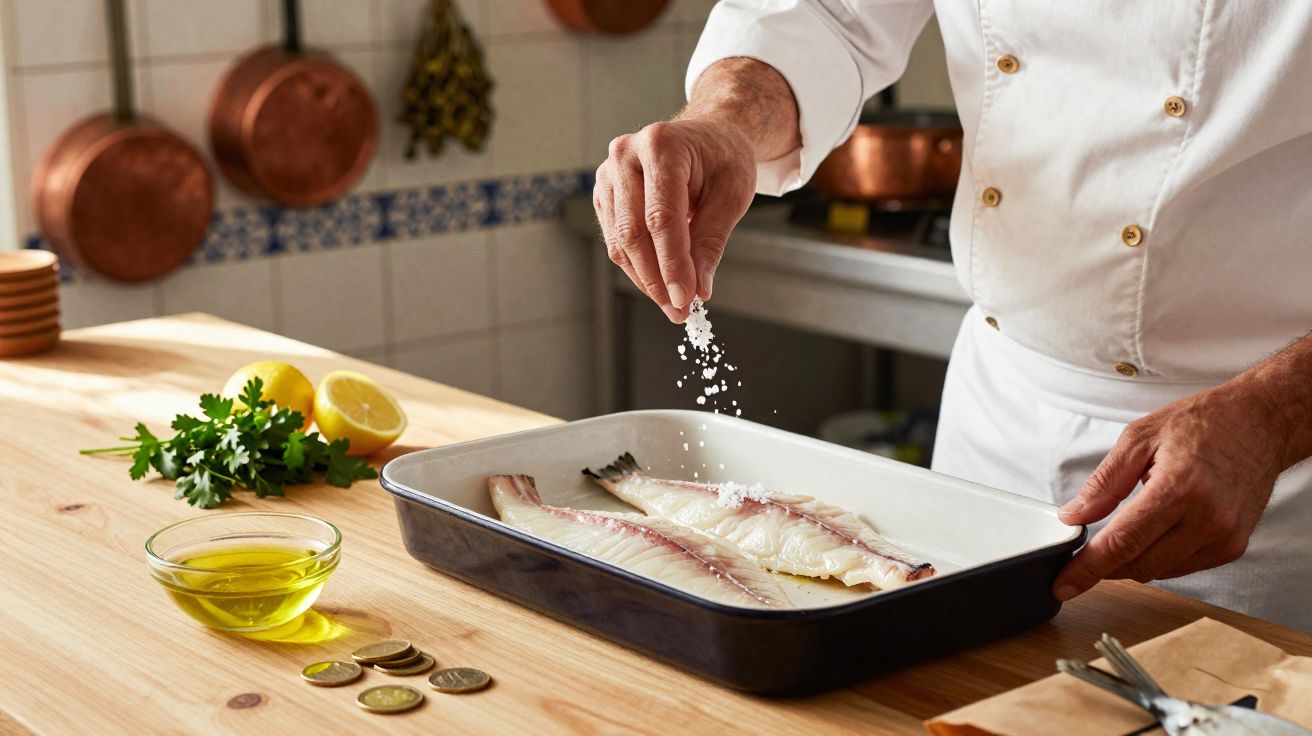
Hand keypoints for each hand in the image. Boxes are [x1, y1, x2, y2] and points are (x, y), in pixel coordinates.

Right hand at [593, 118, 755, 321]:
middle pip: (633, 232)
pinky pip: (616, 240)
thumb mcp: (732, 195)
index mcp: (661, 144)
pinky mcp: (605, 193)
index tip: (685, 299)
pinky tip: (661, 282)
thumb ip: (711, 241)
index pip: (661, 216)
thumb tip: (698, 290)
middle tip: (680, 310)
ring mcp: (608, 173)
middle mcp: (625, 154)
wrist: (707, 137)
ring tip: (674, 304)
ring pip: (620, 242)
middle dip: (657, 278)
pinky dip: (638, 267)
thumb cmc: (723, 160)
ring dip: (646, 279)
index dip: (672, 263)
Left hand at [1051, 378, 1294, 600]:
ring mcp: (1225, 537)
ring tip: (1127, 528)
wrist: (1260, 423)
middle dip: (1106, 565)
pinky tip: (1156, 531)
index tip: (1064, 585)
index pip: (1123, 542)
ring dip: (1133, 560)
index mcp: (1179, 489)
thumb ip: (1104, 483)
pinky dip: (1160, 557)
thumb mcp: (1139, 438)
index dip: (1088, 568)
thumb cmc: (1201, 423)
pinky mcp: (1234, 546)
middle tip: (1085, 552)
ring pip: (1160, 571)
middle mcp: (1207, 520)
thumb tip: (1073, 516)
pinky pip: (1183, 566)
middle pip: (1139, 564)